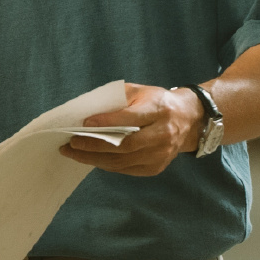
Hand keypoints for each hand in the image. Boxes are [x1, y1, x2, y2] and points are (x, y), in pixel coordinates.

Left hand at [59, 82, 203, 176]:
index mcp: (159, 111)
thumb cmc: (158, 102)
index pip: (130, 119)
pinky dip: (107, 164)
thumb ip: (119, 98)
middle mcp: (162, 135)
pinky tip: (92, 158)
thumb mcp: (141, 91)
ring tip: (74, 153)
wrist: (188, 120)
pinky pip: (127, 169)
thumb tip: (90, 111)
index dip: (106, 122)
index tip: (84, 124)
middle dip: (94, 146)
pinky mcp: (156, 167)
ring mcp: (161, 154)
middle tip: (71, 144)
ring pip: (123, 161)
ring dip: (95, 159)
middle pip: (125, 145)